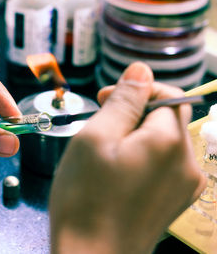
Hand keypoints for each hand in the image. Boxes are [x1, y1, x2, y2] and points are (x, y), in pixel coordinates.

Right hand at [49, 62, 205, 253]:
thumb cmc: (85, 198)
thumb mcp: (95, 138)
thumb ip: (123, 100)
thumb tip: (141, 69)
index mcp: (169, 142)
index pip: (167, 94)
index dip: (135, 90)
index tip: (105, 99)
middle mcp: (187, 164)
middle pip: (167, 118)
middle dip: (134, 114)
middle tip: (100, 128)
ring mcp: (184, 187)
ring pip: (163, 142)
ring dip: (135, 136)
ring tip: (104, 154)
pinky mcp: (174, 202)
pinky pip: (162, 165)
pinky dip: (141, 158)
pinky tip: (115, 173)